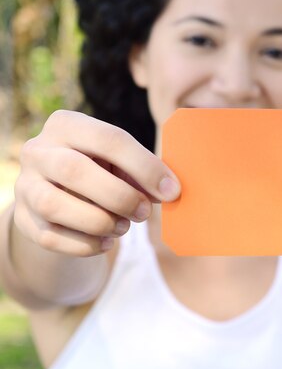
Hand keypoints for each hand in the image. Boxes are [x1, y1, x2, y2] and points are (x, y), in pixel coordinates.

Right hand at [13, 110, 179, 256]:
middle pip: (74, 170)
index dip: (145, 166)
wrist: (61, 194)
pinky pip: (50, 237)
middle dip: (119, 196)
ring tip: (123, 226)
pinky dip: (86, 245)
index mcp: (67, 124)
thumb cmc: (103, 171)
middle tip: (144, 212)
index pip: (109, 139)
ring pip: (54, 206)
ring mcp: (25, 185)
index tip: (172, 190)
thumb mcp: (120, 163)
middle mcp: (38, 150)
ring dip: (99, 222)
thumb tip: (169, 190)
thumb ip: (142, 172)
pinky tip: (106, 242)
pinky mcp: (21, 218)